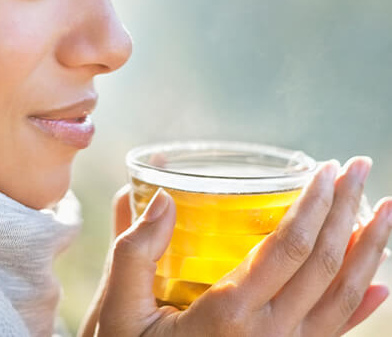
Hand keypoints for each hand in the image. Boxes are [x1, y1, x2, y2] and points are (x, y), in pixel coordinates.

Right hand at [79, 158, 391, 336]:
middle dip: (348, 211)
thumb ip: (135, 251)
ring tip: (385, 210)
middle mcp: (269, 335)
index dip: (314, 206)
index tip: (327, 169)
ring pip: (343, 298)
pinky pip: (337, 333)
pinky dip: (363, 306)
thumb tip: (163, 197)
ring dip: (370, 250)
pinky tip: (381, 284)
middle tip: (360, 166)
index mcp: (229, 313)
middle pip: (326, 266)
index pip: (287, 248)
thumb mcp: (120, 308)